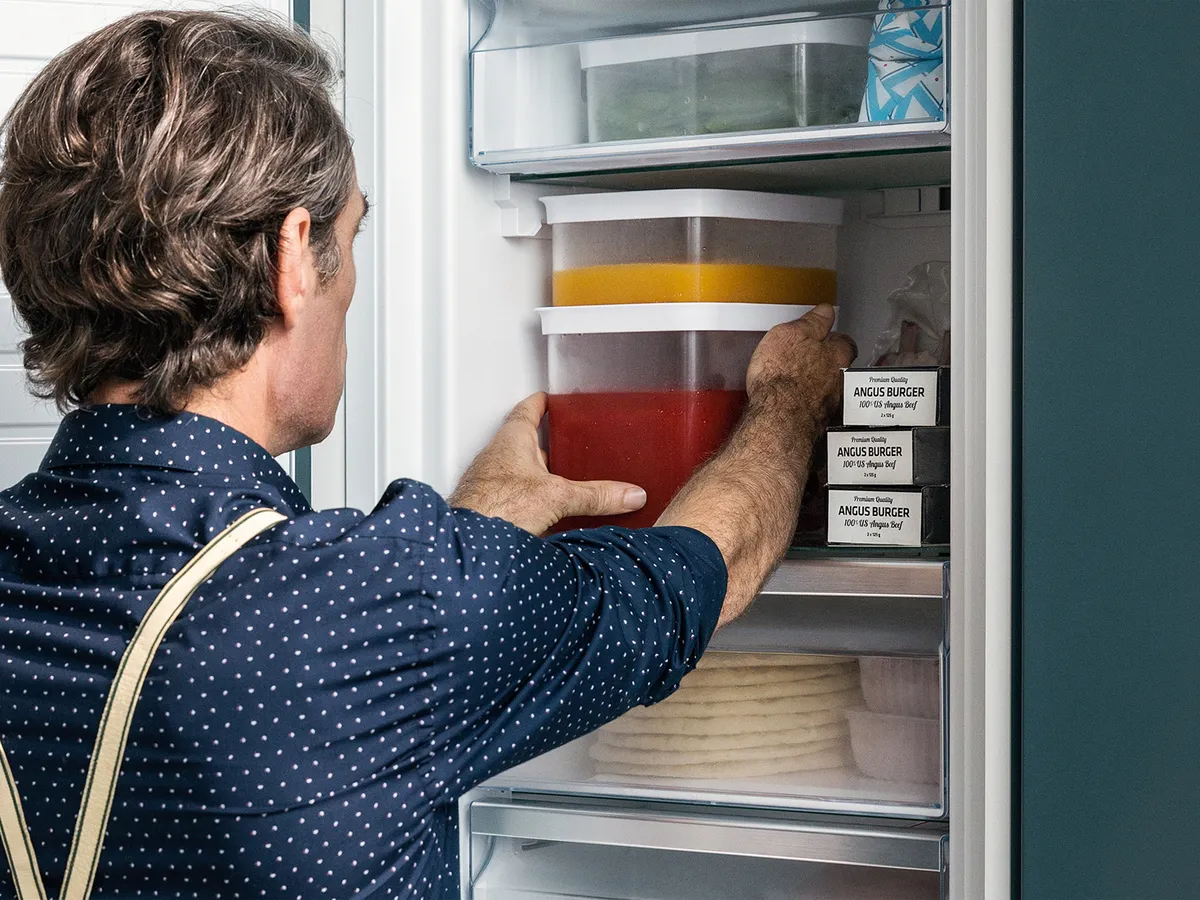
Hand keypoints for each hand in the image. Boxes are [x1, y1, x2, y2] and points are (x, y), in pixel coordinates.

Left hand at [449, 393, 646, 534]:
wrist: (466, 546)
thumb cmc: (494, 507)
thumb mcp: (557, 497)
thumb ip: (595, 495)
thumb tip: (627, 494)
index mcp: (512, 441)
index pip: (527, 411)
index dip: (540, 403)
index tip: (548, 398)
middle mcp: (498, 459)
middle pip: (527, 444)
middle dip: (548, 447)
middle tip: (568, 447)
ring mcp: (491, 485)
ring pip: (522, 474)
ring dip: (541, 479)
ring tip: (565, 487)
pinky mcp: (490, 509)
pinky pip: (517, 500)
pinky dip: (533, 504)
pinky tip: (547, 519)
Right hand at [745, 304, 857, 423]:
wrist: (778, 417)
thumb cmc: (783, 376)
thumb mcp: (791, 334)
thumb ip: (812, 322)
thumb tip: (825, 311)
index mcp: (837, 354)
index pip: (844, 340)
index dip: (832, 337)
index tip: (822, 335)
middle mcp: (840, 379)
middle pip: (839, 366)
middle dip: (826, 363)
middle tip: (806, 359)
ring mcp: (830, 403)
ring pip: (828, 388)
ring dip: (817, 385)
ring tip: (796, 383)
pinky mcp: (817, 422)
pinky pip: (815, 408)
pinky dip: (807, 404)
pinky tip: (791, 403)